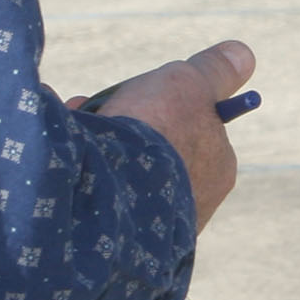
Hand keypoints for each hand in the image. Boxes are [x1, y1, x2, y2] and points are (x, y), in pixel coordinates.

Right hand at [74, 40, 255, 230]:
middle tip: (85, 107)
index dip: (159, 103)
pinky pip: (92, 197)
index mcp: (216, 169)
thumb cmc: (159, 129)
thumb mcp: (189, 83)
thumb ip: (214, 71)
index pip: (192, 128)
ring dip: (88, 141)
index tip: (133, 91)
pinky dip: (72, 169)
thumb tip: (243, 54)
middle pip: (149, 149)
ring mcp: (153, 230)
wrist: (115, 190)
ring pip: (116, 172)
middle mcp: (190, 203)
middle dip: (117, 123)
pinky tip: (56, 148)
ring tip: (68, 123)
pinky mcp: (116, 245)